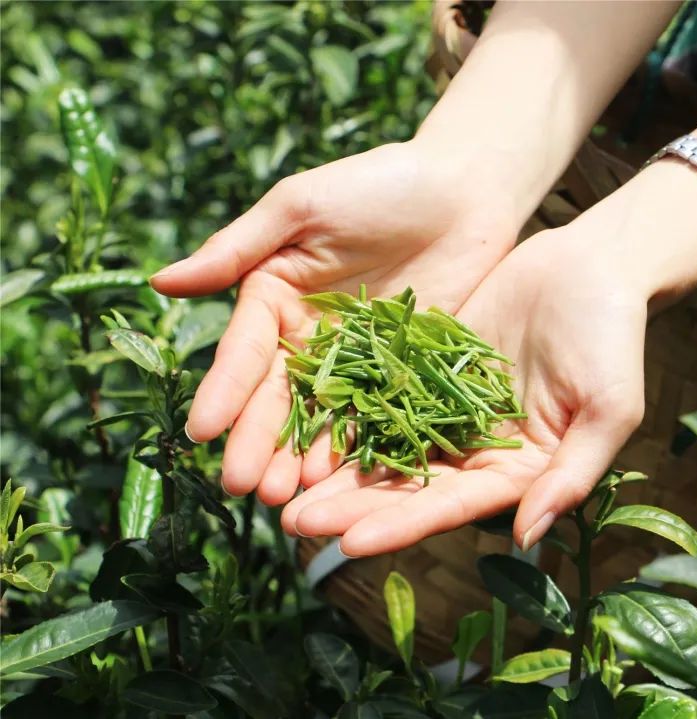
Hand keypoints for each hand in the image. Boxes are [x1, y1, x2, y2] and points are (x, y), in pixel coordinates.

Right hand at [151, 141, 518, 504]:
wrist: (464, 186)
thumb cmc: (376, 182)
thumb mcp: (301, 207)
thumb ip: (239, 248)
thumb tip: (160, 283)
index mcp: (275, 297)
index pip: (244, 353)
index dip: (223, 392)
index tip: (200, 432)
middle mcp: (310, 337)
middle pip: (279, 397)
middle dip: (259, 442)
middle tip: (243, 487)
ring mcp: (359, 359)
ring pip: (326, 416)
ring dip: (304, 457)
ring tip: (287, 499)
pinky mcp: (406, 370)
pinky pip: (381, 413)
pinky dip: (363, 445)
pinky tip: (347, 479)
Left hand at [279, 230, 649, 554]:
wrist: (594, 264)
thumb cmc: (613, 338)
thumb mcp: (609, 410)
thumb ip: (571, 476)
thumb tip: (529, 538)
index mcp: (519, 469)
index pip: (454, 505)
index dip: (403, 524)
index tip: (349, 543)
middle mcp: (480, 447)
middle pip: (408, 485)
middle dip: (353, 506)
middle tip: (293, 522)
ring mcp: (451, 406)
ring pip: (386, 443)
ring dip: (338, 467)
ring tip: (282, 485)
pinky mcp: (430, 367)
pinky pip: (381, 391)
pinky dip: (344, 409)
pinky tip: (300, 420)